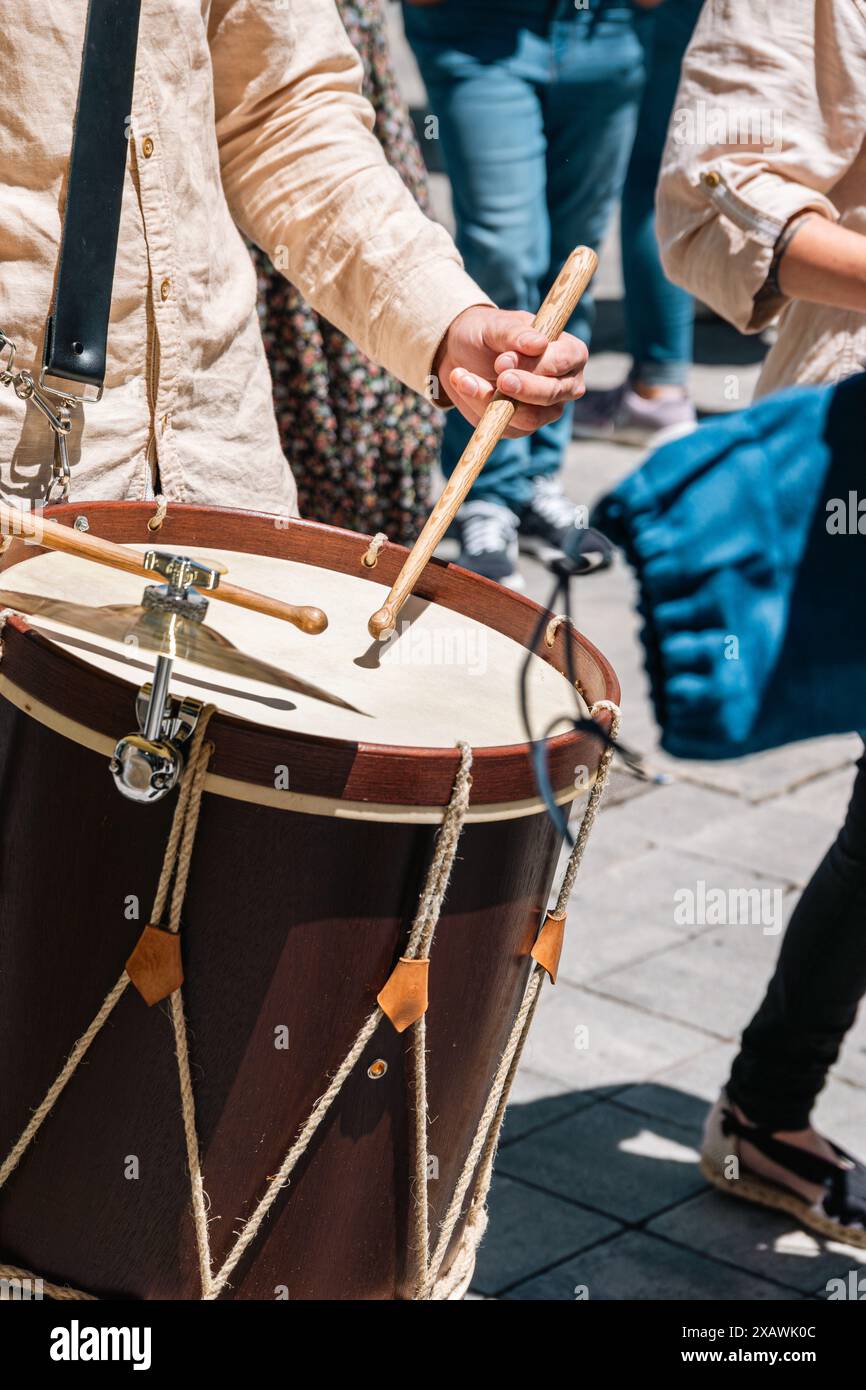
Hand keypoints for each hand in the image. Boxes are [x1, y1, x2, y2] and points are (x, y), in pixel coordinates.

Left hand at [433, 305, 587, 436]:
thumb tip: (538, 344)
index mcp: (569, 353)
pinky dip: (479, 406)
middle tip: (498, 378)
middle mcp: (564, 385)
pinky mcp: (521, 427)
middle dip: (522, 388)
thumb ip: (516, 333)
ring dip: (491, 400)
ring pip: (528, 417)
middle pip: (552, 394)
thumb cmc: (488, 332)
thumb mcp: (497, 325)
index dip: (538, 363)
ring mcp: (545, 410)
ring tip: (464, 377)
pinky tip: (464, 384)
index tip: (504, 360)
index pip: (566, 361)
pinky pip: (504, 425)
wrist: (462, 354)